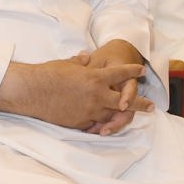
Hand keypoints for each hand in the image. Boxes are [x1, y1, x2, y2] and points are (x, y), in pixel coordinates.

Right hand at [0, 58, 150, 133]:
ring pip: (112, 115)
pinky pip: (95, 124)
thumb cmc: (47, 74)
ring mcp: (89, 110)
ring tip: (129, 118)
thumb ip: (80, 63)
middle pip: (126, 101)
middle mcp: (97, 95)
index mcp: (95, 77)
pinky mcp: (80, 122)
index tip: (141, 70)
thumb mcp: (67, 64)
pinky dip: (100, 123)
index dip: (133, 70)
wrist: (32, 91)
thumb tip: (86, 58)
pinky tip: (104, 125)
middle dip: (140, 104)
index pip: (121, 73)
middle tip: (151, 107)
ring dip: (120, 116)